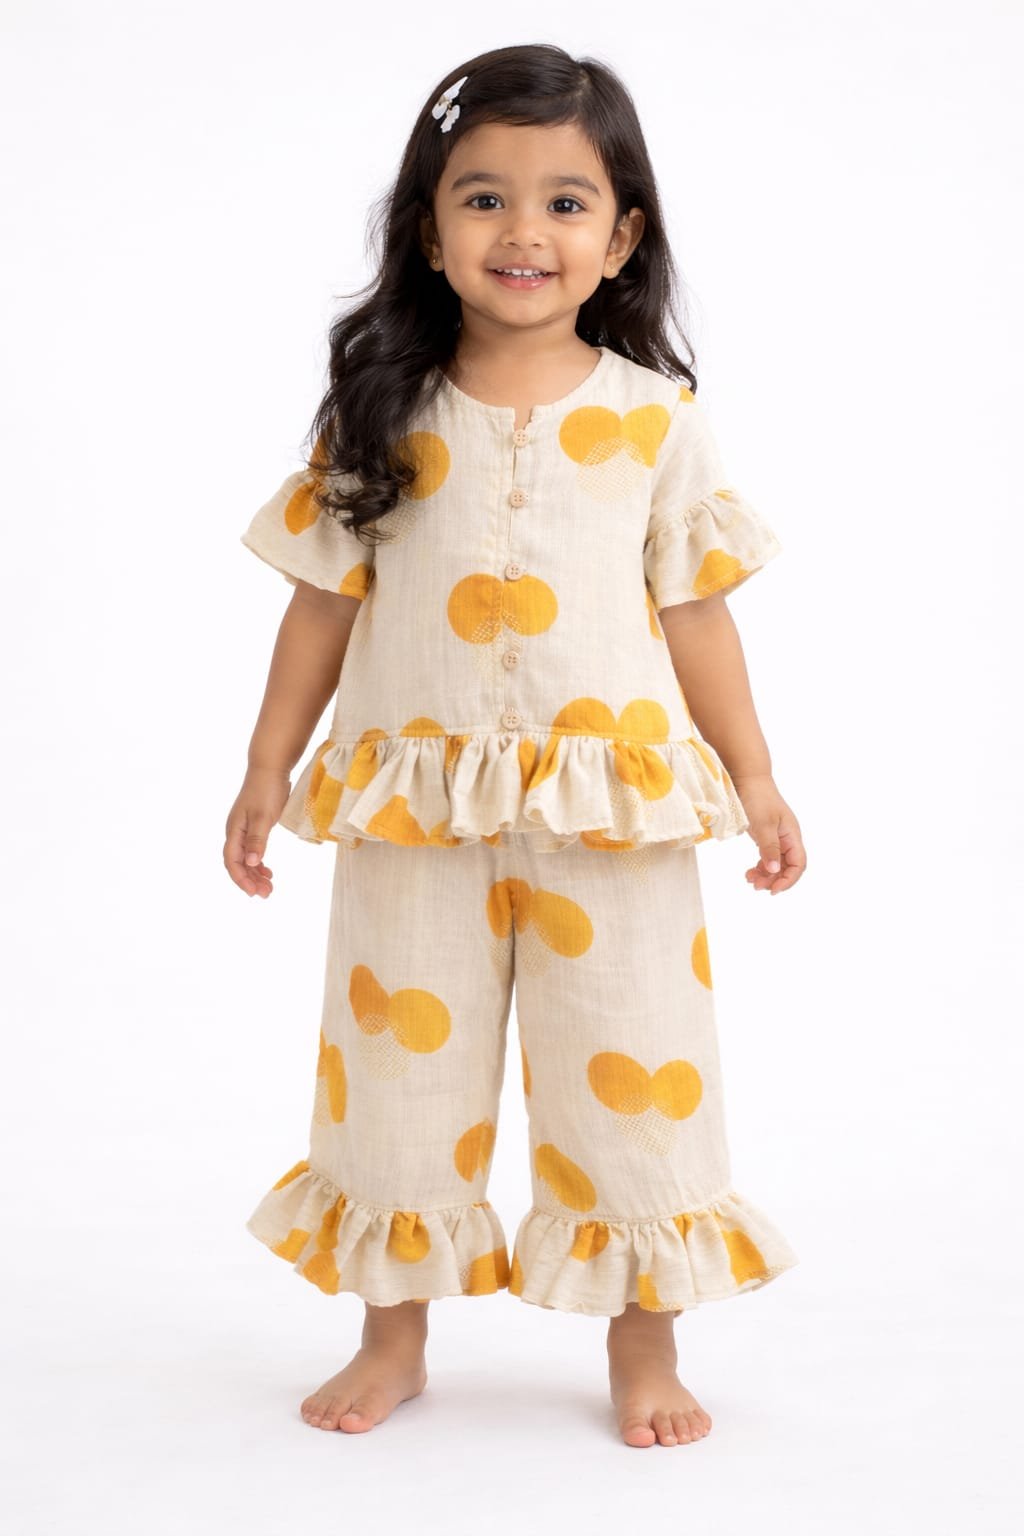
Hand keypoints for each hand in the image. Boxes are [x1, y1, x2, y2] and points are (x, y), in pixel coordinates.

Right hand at [223, 766, 292, 897]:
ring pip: (245, 858)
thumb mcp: (263, 816)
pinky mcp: (253, 826)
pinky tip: (268, 871)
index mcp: (234, 830)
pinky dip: (259, 863)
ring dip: (255, 874)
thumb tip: (251, 863)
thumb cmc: (267, 790)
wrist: (270, 768)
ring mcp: (243, 829)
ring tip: (269, 887)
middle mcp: (235, 832)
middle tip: (267, 894)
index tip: (254, 892)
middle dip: (250, 880)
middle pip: (237, 863)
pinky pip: (252, 851)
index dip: (241, 879)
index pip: (231, 861)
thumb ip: (257, 840)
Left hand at [730, 772, 806, 895]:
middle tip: (756, 886)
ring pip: (776, 864)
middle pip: (788, 867)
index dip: (788, 880)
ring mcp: (777, 837)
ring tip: (749, 880)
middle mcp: (787, 838)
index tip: (773, 890)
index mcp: (792, 835)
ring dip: (766, 875)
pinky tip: (749, 871)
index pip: (798, 864)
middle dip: (774, 880)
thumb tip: (773, 871)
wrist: (747, 778)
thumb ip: (769, 847)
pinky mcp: (766, 835)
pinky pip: (767, 857)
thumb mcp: (763, 824)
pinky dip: (760, 866)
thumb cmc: (757, 798)